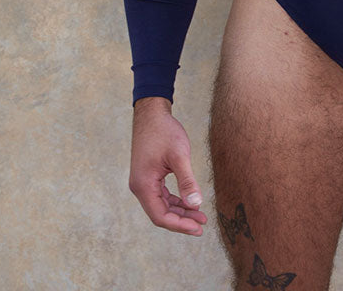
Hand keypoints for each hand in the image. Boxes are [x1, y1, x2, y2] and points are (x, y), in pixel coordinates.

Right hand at [128, 97, 208, 234]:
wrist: (152, 114)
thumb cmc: (164, 132)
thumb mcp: (179, 156)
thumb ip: (187, 181)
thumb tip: (196, 204)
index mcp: (144, 185)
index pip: (161, 216)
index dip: (180, 225)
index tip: (198, 228)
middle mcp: (140, 187)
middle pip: (161, 214)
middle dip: (182, 220)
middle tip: (202, 225)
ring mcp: (143, 182)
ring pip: (162, 206)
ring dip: (180, 211)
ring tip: (200, 215)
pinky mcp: (149, 177)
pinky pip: (162, 196)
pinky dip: (176, 201)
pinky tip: (190, 202)